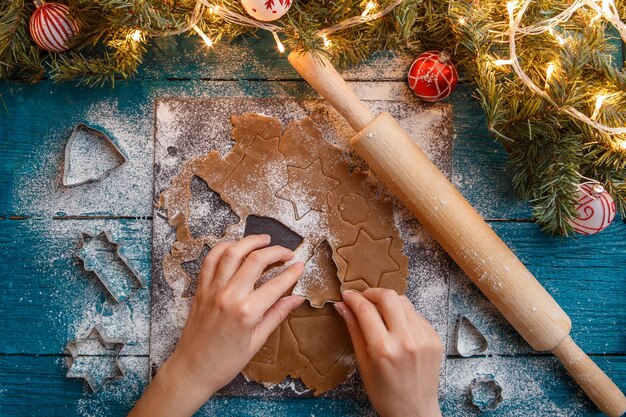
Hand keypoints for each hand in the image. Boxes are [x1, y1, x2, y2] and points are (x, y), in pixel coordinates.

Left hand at [130, 235, 304, 416]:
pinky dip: (224, 247)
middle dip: (276, 252)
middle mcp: (229, 296)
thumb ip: (277, 315)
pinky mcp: (201, 289)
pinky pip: (211, 259)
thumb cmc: (225, 362)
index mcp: (247, 312)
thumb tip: (296, 299)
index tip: (300, 266)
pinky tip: (236, 246)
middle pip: (256, 260)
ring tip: (264, 240)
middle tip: (287, 253)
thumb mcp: (257, 342)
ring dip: (250, 241)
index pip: (277, 284)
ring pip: (232, 252)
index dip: (292, 273)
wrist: (192, 370)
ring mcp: (212, 290)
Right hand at [334, 289, 442, 416]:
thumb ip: (354, 330)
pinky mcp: (435, 338)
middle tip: (363, 299)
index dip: (353, 298)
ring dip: (389, 302)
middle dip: (372, 293)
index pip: (365, 309)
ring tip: (380, 312)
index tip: (347, 295)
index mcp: (383, 348)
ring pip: (404, 302)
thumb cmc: (385, 394)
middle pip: (388, 296)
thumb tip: (342, 306)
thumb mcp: (363, 364)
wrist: (415, 412)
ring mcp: (424, 338)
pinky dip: (404, 315)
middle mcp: (406, 340)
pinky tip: (397, 326)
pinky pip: (416, 315)